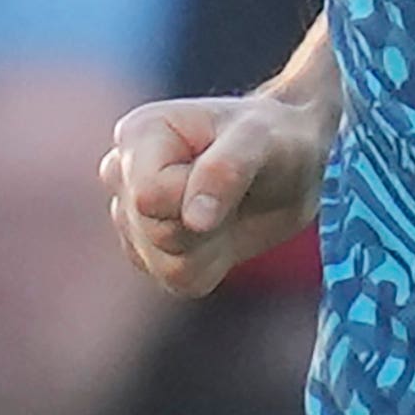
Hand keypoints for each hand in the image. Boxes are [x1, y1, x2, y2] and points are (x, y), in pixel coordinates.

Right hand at [99, 91, 328, 298]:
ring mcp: (131, 214)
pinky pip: (177, 281)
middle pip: (153, 232)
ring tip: (230, 207)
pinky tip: (224, 231)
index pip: (148, 197)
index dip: (195, 199)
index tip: (231, 175)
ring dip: (210, 246)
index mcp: (140, 133)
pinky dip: (211, 264)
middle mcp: (124, 171)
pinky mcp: (150, 250)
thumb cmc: (275, 139)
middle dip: (205, 225)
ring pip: (163, 264)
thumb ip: (225, 171)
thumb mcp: (261, 141)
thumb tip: (193, 220)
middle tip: (236, 191)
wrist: (291, 165)